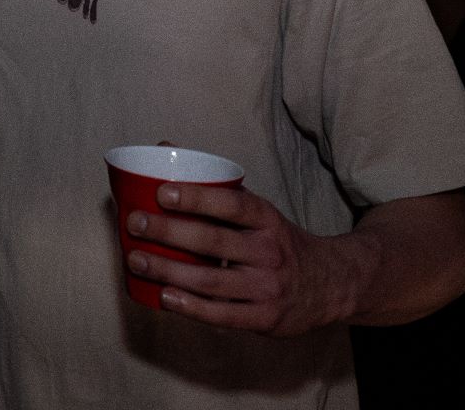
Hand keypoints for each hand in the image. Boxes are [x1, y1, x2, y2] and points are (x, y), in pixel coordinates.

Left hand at [125, 183, 355, 337]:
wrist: (331, 285)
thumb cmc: (277, 241)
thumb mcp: (259, 210)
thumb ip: (215, 185)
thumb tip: (166, 147)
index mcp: (268, 219)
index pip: (232, 204)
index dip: (196, 198)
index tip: (161, 193)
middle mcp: (270, 252)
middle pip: (213, 241)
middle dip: (168, 232)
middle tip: (134, 223)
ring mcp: (268, 287)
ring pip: (210, 280)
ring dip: (168, 271)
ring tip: (136, 260)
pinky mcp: (264, 318)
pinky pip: (222, 314)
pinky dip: (190, 307)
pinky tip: (164, 297)